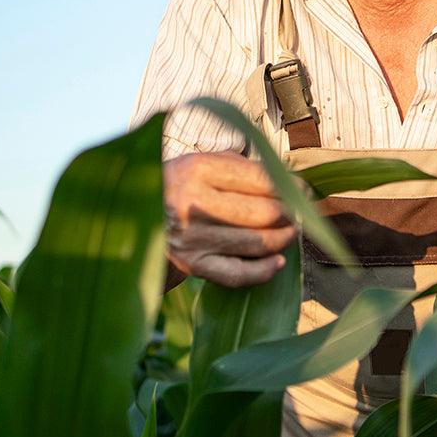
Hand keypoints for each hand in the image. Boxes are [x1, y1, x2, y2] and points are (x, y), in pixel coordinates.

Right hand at [163, 151, 294, 287]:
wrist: (132, 215)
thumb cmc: (178, 185)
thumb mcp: (201, 162)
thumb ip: (241, 166)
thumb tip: (289, 179)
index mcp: (197, 169)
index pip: (260, 179)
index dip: (290, 186)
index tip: (305, 190)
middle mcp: (193, 204)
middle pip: (263, 212)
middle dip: (290, 213)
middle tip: (300, 212)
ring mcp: (192, 238)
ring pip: (256, 243)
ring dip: (283, 238)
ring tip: (291, 231)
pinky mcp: (192, 265)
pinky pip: (237, 274)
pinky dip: (264, 271)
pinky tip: (278, 262)